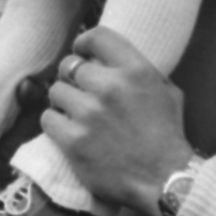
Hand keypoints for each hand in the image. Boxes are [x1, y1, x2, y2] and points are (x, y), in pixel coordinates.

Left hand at [42, 26, 192, 215]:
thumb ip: (140, 71)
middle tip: (78, 90)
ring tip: (73, 113)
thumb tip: (113, 59)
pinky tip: (67, 130)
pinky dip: (55, 124)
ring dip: (63, 101)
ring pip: (56, 91)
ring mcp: (89, 114)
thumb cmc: (167, 135)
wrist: (164, 179)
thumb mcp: (166, 91)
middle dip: (72, 77)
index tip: (81, 52)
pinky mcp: (73, 141)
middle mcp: (110, 87)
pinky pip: (48, 118)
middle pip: (70, 65)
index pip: (97, 36)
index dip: (83, 43)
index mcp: (135, 70)